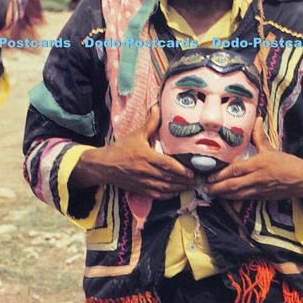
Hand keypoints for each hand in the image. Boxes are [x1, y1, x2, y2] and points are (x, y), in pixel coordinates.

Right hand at [71, 105, 194, 199]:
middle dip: (185, 181)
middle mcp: (144, 171)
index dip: (180, 170)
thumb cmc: (120, 148)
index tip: (192, 172)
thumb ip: (150, 123)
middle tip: (200, 181)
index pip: (166, 165)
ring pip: (165, 189)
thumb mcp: (136, 134)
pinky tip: (177, 193)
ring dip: (180, 189)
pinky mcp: (139, 190)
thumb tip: (157, 107)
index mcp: (145, 156)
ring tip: (193, 187)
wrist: (103, 166)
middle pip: (169, 179)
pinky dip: (169, 196)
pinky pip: (157, 195)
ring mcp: (142, 183)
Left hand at [204, 117, 302, 200]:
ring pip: (237, 195)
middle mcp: (256, 178)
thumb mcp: (271, 148)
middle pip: (233, 185)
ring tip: (211, 194)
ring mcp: (259, 190)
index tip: (209, 176)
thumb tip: (257, 118)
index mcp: (258, 164)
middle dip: (217, 188)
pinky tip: (226, 200)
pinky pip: (245, 199)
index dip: (220, 174)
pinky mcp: (262, 197)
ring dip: (222, 195)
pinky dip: (234, 200)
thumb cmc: (287, 163)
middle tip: (204, 188)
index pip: (235, 170)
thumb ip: (259, 135)